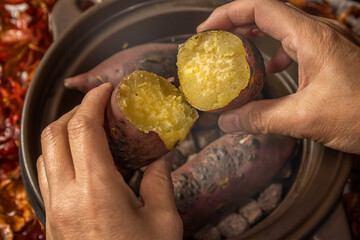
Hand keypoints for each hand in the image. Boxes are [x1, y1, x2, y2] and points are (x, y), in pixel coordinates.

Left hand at [37, 83, 182, 239]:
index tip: (107, 90)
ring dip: (64, 133)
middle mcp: (67, 195)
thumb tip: (162, 157)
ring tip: (89, 130)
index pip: (83, 128)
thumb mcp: (162, 222)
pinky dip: (59, 156)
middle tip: (99, 108)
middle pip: (55, 134)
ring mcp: (54, 209)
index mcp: (97, 189)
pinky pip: (47, 175)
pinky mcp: (52, 220)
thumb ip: (161, 183)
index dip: (93, 101)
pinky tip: (81, 161)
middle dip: (75, 111)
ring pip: (45, 153)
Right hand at [198, 0, 359, 153]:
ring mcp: (325, 43)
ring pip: (280, 28)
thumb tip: (228, 122)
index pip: (260, 8)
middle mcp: (318, 33)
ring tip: (234, 52)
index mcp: (311, 38)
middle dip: (235, 24)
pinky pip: (294, 44)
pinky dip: (274, 53)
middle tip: (213, 40)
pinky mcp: (329, 56)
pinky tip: (269, 70)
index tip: (206, 31)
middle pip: (267, 14)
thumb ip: (261, 118)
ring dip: (254, 37)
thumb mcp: (305, 118)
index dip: (227, 14)